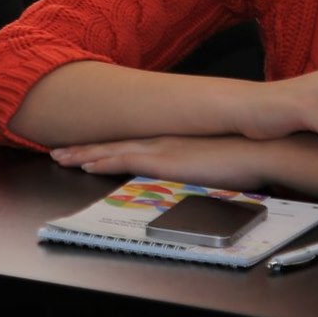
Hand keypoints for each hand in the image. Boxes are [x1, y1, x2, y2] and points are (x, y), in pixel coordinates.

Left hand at [50, 134, 282, 189]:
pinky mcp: (165, 160)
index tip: (80, 149)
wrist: (260, 150)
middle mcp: (160, 141)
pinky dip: (103, 162)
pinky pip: (126, 161)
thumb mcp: (212, 162)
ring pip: (112, 150)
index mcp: (171, 141)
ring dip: (83, 154)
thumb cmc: (244, 158)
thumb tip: (190, 175)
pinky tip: (86, 165)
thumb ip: (196, 167)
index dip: (102, 146)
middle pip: (112, 144)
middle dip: (82, 149)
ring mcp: (161, 149)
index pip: (128, 143)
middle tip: (57, 151)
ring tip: (60, 157)